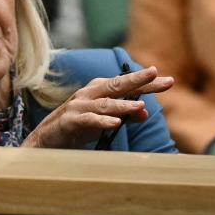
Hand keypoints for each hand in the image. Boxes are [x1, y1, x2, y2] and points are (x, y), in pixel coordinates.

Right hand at [22, 66, 173, 148]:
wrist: (45, 139)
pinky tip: (115, 124)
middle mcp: (90, 94)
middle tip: (156, 75)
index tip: (168, 80)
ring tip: (140, 105)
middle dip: (137, 80)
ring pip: (105, 104)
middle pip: (117, 85)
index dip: (147, 82)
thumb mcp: (104, 120)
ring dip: (123, 105)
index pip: (127, 85)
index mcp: (99, 91)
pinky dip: (102, 122)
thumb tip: (146, 112)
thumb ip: (125, 116)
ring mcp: (79, 106)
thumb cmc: (77, 127)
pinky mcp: (71, 121)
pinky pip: (89, 120)